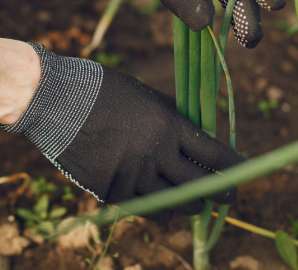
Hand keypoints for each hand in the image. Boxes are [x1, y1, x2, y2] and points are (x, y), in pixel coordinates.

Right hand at [4, 43, 244, 219]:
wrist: (55, 100)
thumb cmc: (103, 90)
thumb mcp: (146, 96)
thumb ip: (173, 118)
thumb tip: (200, 135)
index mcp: (167, 125)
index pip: (215, 155)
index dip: (235, 169)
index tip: (243, 174)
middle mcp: (154, 154)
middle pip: (200, 186)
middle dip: (219, 194)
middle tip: (227, 196)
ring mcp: (131, 175)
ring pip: (173, 204)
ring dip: (187, 204)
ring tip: (192, 202)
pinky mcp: (108, 190)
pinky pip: (142, 208)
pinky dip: (155, 207)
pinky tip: (160, 205)